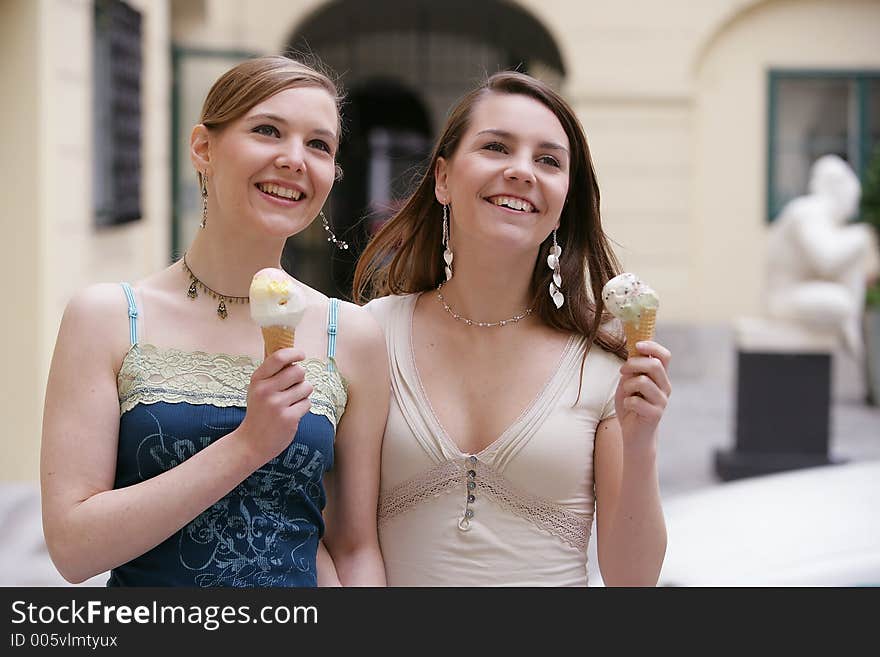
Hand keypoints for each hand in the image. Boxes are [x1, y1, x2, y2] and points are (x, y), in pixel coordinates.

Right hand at [238, 347, 312, 461]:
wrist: (251, 442)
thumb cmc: (258, 412)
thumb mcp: (257, 389)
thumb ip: (272, 373)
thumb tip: (292, 356)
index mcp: (258, 380)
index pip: (279, 358)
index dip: (294, 353)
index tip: (302, 355)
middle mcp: (266, 390)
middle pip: (298, 371)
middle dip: (301, 378)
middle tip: (293, 387)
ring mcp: (277, 404)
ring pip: (306, 387)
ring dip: (303, 394)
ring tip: (291, 402)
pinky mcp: (288, 418)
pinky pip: (307, 403)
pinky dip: (303, 407)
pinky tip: (291, 413)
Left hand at [614, 341, 671, 445]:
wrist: (634, 434)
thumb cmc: (630, 405)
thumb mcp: (628, 383)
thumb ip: (632, 369)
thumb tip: (632, 351)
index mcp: (660, 377)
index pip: (665, 356)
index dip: (652, 347)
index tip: (637, 345)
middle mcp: (665, 387)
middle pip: (654, 365)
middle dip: (633, 364)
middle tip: (621, 370)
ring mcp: (662, 401)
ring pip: (643, 382)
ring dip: (628, 385)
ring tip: (626, 393)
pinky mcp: (655, 414)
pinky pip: (635, 401)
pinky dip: (626, 402)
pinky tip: (629, 407)